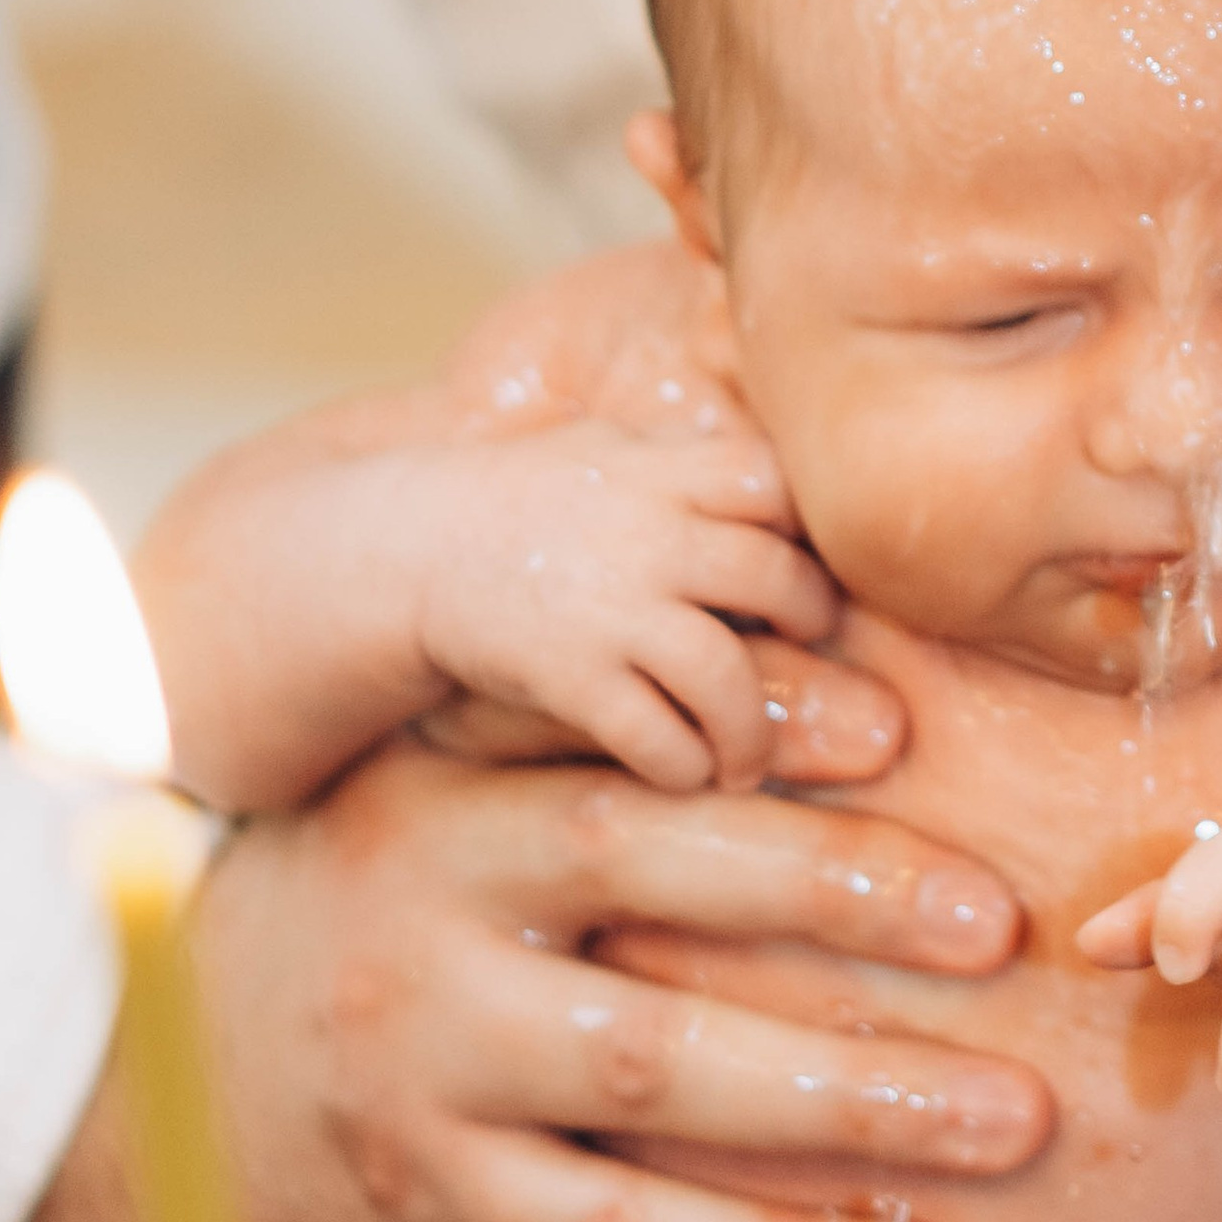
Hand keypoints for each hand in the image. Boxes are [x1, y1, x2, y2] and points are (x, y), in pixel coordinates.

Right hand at [14, 737, 1049, 1221]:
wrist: (159, 1093)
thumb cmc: (368, 915)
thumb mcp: (433, 797)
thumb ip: (572, 735)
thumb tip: (815, 675)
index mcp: (450, 783)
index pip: (625, 733)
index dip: (764, 725)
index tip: (907, 729)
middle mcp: (434, 905)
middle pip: (659, 879)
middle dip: (847, 894)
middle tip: (1004, 926)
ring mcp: (428, 1060)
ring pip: (661, 1069)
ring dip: (852, 1102)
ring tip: (1010, 1120)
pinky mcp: (436, 1203)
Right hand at [409, 421, 810, 792]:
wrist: (410, 550)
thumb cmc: (522, 497)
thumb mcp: (606, 448)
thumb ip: (687, 459)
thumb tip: (779, 475)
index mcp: (662, 471)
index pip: (774, 482)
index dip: (809, 521)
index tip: (811, 552)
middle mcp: (648, 535)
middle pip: (774, 577)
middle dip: (809, 619)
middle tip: (810, 644)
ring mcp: (611, 609)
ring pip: (725, 675)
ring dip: (751, 729)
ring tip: (748, 756)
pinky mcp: (570, 676)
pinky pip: (655, 735)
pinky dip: (683, 764)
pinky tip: (686, 773)